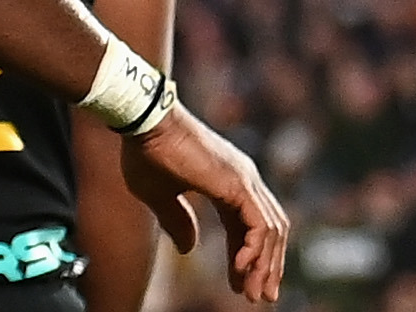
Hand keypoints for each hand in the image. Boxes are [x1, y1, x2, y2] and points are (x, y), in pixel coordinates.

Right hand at [123, 106, 289, 304]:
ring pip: (271, 230)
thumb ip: (177, 221)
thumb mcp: (158, 196)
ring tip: (254, 292)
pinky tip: (241, 268)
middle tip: (260, 296)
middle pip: (269, 230)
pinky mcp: (239, 183)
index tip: (239, 285)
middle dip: (265, 266)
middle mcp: (243, 179)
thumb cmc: (145, 151)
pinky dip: (255, 250)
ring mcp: (244, 179)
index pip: (248, 226)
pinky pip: (259, 225)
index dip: (246, 257)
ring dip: (265, 265)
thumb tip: (188, 249)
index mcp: (226, 181)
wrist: (143, 121)